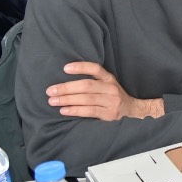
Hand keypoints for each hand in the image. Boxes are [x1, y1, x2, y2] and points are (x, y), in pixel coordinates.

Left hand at [47, 62, 161, 119]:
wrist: (131, 110)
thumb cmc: (111, 96)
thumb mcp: (106, 85)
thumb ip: (92, 81)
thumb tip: (65, 82)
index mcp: (109, 78)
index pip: (95, 69)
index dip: (81, 67)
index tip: (65, 68)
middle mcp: (111, 88)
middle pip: (87, 85)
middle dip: (66, 88)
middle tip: (50, 91)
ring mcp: (112, 101)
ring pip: (86, 99)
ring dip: (67, 100)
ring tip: (53, 101)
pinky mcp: (109, 114)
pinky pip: (89, 111)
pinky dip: (75, 110)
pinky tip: (64, 110)